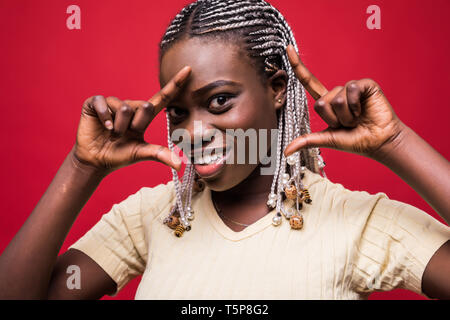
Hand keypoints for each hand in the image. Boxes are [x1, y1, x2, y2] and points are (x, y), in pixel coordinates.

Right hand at [73, 66, 190, 174]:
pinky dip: (104, 117)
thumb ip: (160, 155)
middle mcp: (130, 106)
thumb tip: (180, 165)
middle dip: (135, 125)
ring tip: (112, 133)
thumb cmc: (119, 155)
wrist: (95, 161)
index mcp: (144, 116)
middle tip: (124, 135)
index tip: (189, 69)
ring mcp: (112, 103)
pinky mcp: (95, 103)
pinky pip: (104, 103)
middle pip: (144, 106)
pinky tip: (103, 126)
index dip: (175, 84)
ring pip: (125, 108)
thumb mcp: (141, 153)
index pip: (163, 98)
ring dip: (119, 126)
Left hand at [284, 45, 404, 159]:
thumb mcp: (327, 139)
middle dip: (333, 118)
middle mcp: (337, 93)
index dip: (298, 66)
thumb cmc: (355, 140)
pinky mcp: (364, 85)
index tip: (288, 48)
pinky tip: (364, 110)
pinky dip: (355, 105)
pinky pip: (350, 91)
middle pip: (321, 102)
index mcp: (327, 103)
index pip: (309, 82)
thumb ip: (307, 141)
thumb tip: (286, 152)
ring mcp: (351, 88)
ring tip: (357, 119)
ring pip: (335, 99)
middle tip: (347, 124)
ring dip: (346, 115)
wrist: (379, 142)